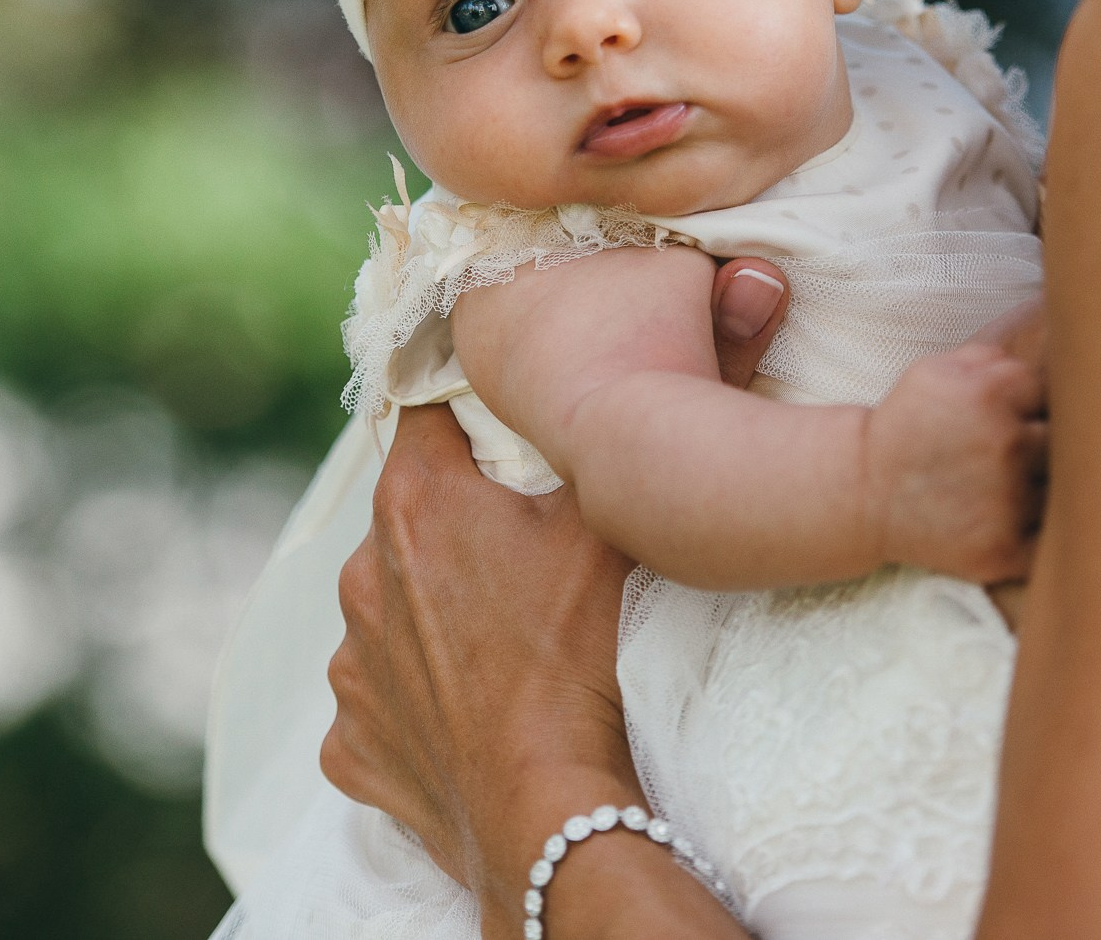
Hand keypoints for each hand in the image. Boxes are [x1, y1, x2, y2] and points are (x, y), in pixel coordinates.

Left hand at [320, 266, 796, 921]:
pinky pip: (382, 700)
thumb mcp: (623, 523)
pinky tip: (474, 707)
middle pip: (415, 516)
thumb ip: (662, 410)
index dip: (474, 414)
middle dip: (463, 522)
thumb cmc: (580, 656)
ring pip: (394, 607)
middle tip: (530, 549)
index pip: (429, 413)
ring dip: (437, 611)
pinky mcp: (351, 738)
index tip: (514, 428)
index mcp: (418, 499)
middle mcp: (364, 572)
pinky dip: (419, 699)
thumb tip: (749, 292)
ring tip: (508, 638)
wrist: (546, 808)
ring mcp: (352, 661)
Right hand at [863, 301, 1048, 584]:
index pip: (1050, 390)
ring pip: (1063, 486)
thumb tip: (1055, 344)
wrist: (863, 491)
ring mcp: (1008, 501)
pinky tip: (1016, 521)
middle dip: (1044, 444)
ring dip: (1046, 486)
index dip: (1032, 405)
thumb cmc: (909, 427)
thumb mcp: (937, 371)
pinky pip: (1053, 539)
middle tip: (1017, 454)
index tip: (1011, 418)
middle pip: (1065, 437)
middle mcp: (1005, 445)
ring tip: (1009, 486)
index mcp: (990, 394)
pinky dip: (1045, 535)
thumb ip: (993, 357)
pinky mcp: (1004, 548)